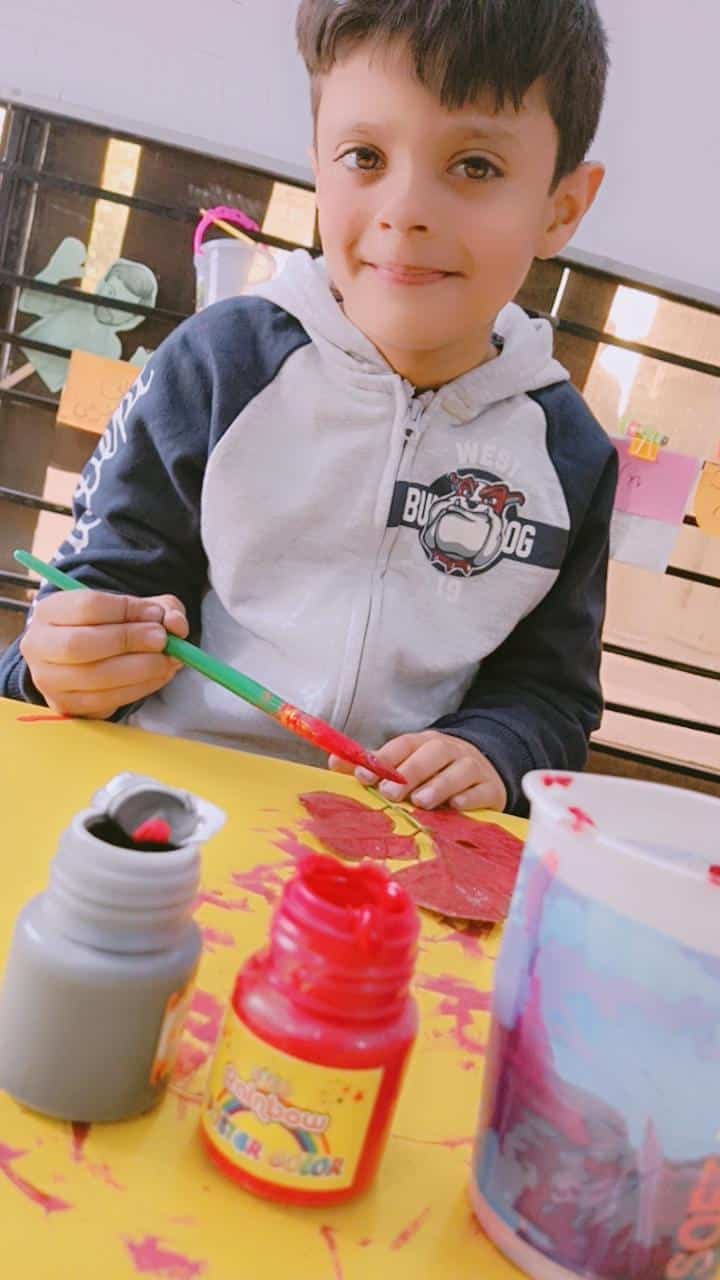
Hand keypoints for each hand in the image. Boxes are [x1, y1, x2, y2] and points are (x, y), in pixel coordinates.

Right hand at [20, 589, 188, 718]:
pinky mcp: (66, 706)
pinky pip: (104, 701)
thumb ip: (160, 609)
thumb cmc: (110, 627)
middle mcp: (39, 645)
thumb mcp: (136, 609)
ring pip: (93, 677)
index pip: (86, 606)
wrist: (86, 657)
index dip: (126, 610)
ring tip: (167, 660)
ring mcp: (49, 680)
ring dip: (139, 669)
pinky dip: (138, 689)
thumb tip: (175, 624)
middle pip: (80, 644)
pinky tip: (157, 676)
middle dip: (128, 641)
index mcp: (49, 610)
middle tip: (162, 640)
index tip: (156, 614)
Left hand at [329, 730, 506, 811]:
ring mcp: (472, 767)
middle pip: (432, 754)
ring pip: (458, 771)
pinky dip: (469, 798)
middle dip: (410, 772)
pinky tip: (456, 806)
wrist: (484, 768)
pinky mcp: (491, 787)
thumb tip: (334, 762)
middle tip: (390, 792)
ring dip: (439, 785)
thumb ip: (373, 765)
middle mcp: (449, 750)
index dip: (382, 759)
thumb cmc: (435, 770)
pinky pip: (482, 791)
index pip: (403, 745)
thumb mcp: (405, 763)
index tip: (363, 775)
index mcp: (424, 742)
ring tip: (421, 801)